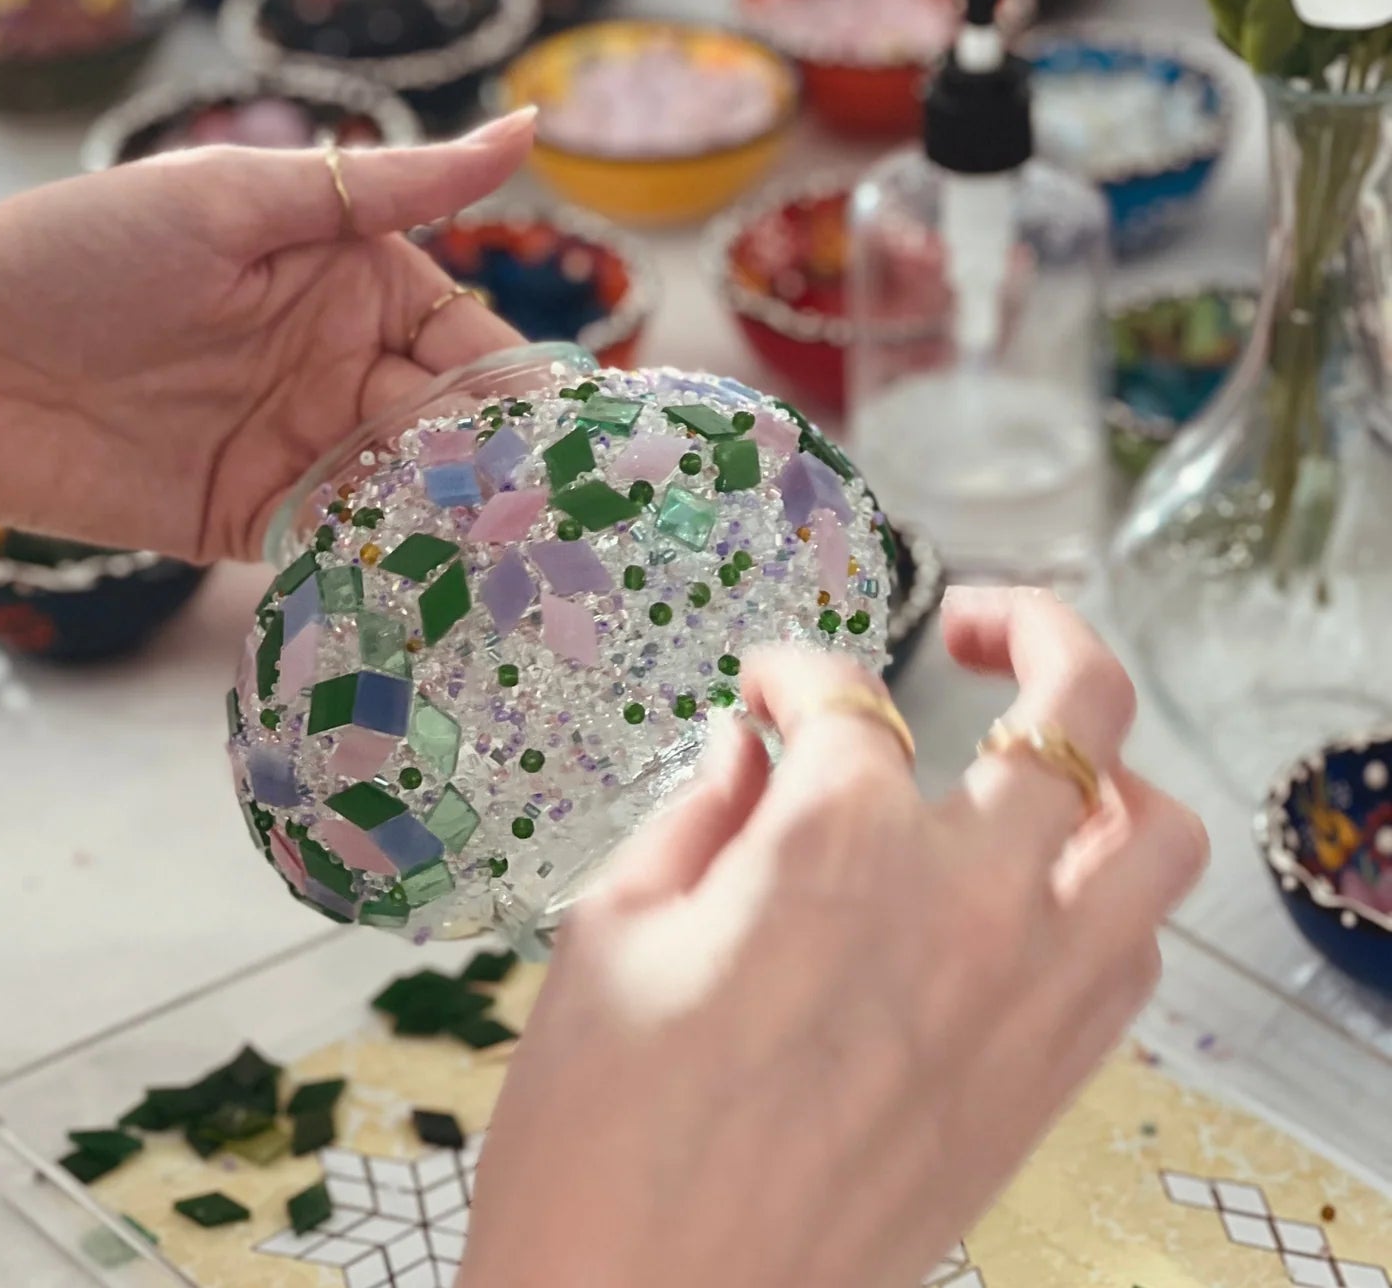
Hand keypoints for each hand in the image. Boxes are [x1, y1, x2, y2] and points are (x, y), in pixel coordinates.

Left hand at [0, 115, 532, 562]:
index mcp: (350, 278)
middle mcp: (340, 362)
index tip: (574, 439)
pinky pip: (347, 541)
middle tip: (557, 522)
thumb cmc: (81, 251)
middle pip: (455, 424)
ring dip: (462, 523)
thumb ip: (385, 187)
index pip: (470, 338)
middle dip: (504, 470)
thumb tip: (529, 126)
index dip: (523, 388)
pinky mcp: (257, 517)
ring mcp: (302, 444)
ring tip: (517, 567)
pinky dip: (394, 561)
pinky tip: (440, 590)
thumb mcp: (238, 199)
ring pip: (415, 489)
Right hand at [462, 588, 1207, 1287]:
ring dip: (1109, 767)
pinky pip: (1134, 954)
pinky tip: (1029, 892)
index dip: (793, 671)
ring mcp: (1028, 996)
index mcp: (833, 845)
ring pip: (1153, 833)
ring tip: (1039, 761)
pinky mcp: (1047, 1084)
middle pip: (1072, 705)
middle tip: (972, 619)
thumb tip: (747, 753)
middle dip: (1027, 626)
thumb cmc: (599, 1133)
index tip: (763, 689)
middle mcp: (963, 900)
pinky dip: (1105, 892)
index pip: (847, 697)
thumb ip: (697, 816)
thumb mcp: (609, 933)